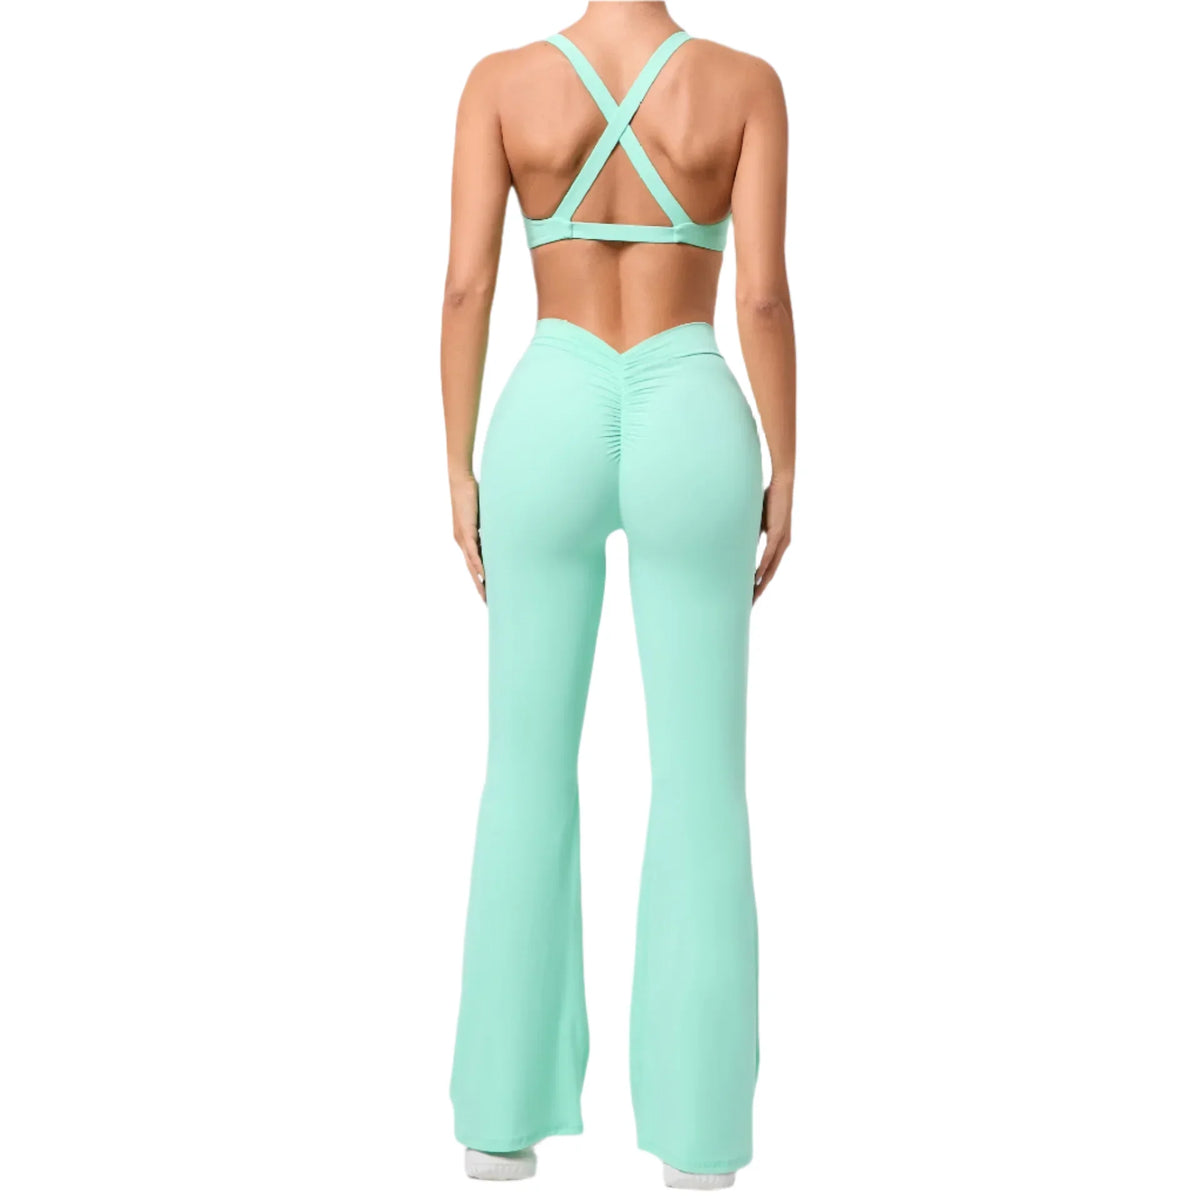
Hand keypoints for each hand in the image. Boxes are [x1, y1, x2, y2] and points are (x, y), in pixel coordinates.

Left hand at [450, 472, 485, 601]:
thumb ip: (491, 527)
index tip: (488, 593)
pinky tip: (482, 575)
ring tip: (486, 595)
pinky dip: (477, 564)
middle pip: (471, 570)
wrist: (460, 481)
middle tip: (488, 603)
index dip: (480, 579)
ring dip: (478, 581)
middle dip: (479, 587)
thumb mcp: (485, 515)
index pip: (473, 564)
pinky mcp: (465, 531)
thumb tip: (504, 532)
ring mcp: (462, 538)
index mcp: (466, 539)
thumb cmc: (473, 494)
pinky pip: (473, 552)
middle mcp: (462, 542)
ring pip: (471, 565)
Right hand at [754, 474, 791, 602]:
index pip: (768, 568)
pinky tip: (755, 579)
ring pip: (770, 569)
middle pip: (770, 574)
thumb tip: (740, 543)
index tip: (750, 594)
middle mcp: (782, 545)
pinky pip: (769, 556)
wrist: (782, 484)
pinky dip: (762, 569)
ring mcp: (782, 541)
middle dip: (759, 590)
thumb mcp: (757, 521)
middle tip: (749, 604)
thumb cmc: (769, 499)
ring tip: (751, 597)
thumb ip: (752, 534)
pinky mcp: (778, 535)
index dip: (759, 582)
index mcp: (778, 543)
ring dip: (761, 584)